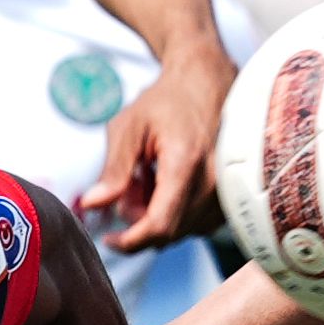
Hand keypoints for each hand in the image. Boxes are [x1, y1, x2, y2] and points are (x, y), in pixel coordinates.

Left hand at [82, 42, 231, 251]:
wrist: (206, 83)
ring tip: (147, 178)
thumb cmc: (166, 101)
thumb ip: (113, 170)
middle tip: (128, 185)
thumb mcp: (129, 127)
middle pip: (169, 230)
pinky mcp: (230, 196)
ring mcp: (226, 191)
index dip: (130, 241)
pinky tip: (166, 183)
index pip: (159, 225)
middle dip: (140, 219)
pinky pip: (197, 222)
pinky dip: (175, 211)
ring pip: (182, 229)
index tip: (109, 239)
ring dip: (157, 215)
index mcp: (185, 164)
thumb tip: (92, 205)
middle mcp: (213, 182)